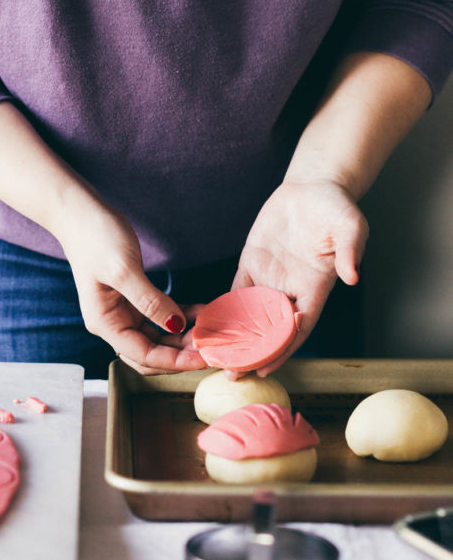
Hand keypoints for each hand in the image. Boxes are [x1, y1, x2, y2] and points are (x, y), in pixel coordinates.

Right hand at [58, 205, 206, 375]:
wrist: (80, 213)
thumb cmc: (96, 238)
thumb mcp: (124, 270)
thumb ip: (150, 301)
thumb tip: (176, 326)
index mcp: (105, 323)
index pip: (143, 355)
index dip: (175, 361)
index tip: (204, 357)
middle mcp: (112, 323)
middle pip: (151, 353)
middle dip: (180, 353)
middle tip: (211, 345)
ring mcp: (122, 311)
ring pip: (157, 337)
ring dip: (183, 338)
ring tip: (210, 330)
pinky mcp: (132, 298)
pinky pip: (159, 317)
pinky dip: (179, 317)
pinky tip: (201, 312)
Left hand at [231, 179, 368, 376]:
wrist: (313, 187)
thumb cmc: (336, 208)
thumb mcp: (350, 225)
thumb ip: (350, 250)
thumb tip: (352, 275)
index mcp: (315, 287)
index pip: (298, 327)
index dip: (283, 349)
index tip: (266, 366)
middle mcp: (291, 289)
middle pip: (270, 330)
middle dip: (253, 352)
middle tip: (231, 372)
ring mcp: (270, 277)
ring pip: (250, 315)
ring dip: (234, 336)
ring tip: (213, 356)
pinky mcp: (253, 263)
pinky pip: (236, 291)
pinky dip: (222, 308)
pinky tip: (207, 324)